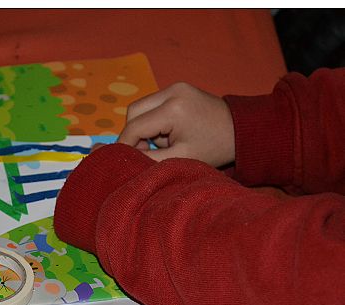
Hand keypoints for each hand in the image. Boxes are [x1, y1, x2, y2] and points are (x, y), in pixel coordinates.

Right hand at [117, 82, 235, 166]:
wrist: (243, 131)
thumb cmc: (213, 149)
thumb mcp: (179, 159)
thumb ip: (146, 158)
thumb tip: (119, 154)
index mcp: (173, 109)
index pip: (134, 127)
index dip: (125, 145)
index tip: (127, 160)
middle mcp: (172, 91)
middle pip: (133, 112)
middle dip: (134, 134)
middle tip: (147, 150)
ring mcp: (175, 86)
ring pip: (140, 107)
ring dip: (142, 126)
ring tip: (159, 143)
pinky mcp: (178, 87)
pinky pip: (152, 104)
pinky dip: (152, 119)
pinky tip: (166, 133)